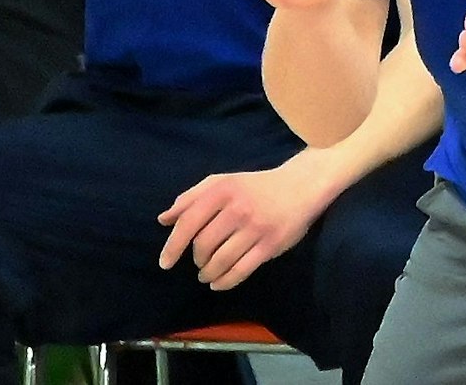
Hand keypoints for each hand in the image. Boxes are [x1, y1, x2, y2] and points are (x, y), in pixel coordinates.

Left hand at [157, 152, 332, 290]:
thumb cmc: (256, 186)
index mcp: (222, 190)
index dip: (173, 246)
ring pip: (221, 261)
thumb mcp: (223, 182)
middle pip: (204, 245)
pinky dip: (225, 282)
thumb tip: (164, 219)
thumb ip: (192, 198)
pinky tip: (219, 283)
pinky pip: (241, 270)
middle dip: (197, 260)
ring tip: (207, 275)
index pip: (188, 223)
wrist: (301, 186)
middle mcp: (238, 208)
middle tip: (199, 262)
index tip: (165, 263)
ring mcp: (255, 228)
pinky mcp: (271, 245)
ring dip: (208, 273)